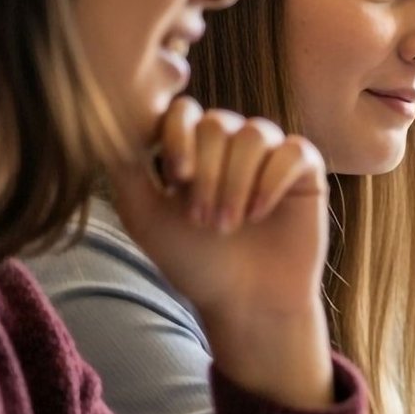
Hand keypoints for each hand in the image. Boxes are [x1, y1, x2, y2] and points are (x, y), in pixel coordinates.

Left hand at [108, 100, 333, 409]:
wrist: (246, 301)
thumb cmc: (195, 262)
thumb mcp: (145, 215)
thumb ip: (125, 169)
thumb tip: (108, 123)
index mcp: (194, 148)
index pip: (183, 111)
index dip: (178, 136)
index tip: (176, 180)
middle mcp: (232, 144)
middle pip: (218, 123)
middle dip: (208, 173)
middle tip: (204, 221)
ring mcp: (271, 154)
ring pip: (256, 134)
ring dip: (238, 181)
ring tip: (231, 224)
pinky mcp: (306, 171)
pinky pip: (294, 150)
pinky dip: (273, 181)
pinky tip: (261, 213)